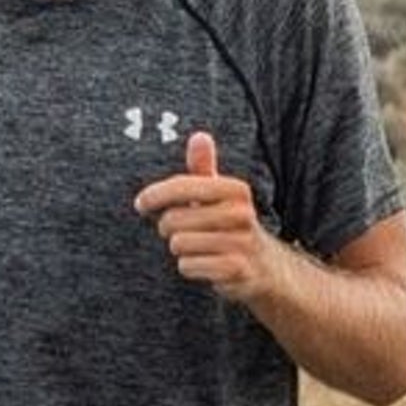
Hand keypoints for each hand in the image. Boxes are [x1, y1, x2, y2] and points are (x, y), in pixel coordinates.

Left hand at [133, 131, 274, 302]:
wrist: (264, 267)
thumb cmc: (230, 225)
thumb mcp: (219, 195)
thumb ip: (204, 168)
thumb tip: (199, 136)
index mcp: (236, 190)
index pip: (183, 186)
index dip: (155, 195)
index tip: (140, 204)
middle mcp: (242, 214)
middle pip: (173, 219)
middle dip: (168, 228)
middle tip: (181, 231)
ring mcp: (241, 243)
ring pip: (179, 244)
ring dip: (180, 249)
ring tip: (197, 248)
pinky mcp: (236, 269)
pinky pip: (188, 266)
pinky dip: (189, 267)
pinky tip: (204, 264)